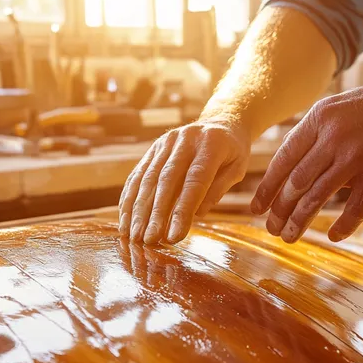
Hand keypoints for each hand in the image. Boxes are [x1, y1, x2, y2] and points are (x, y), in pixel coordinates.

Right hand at [119, 118, 250, 243]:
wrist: (221, 121)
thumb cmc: (232, 152)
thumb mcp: (236, 169)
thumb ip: (217, 189)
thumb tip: (195, 215)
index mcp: (211, 144)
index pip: (195, 181)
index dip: (182, 211)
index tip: (174, 237)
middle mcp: (185, 139)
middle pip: (166, 181)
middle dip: (155, 214)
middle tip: (149, 241)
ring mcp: (166, 142)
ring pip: (147, 178)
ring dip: (138, 210)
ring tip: (134, 236)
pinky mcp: (154, 148)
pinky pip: (138, 174)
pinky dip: (129, 198)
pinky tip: (125, 219)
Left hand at [250, 82, 362, 242]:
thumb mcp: (340, 108)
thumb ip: (316, 134)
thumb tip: (292, 170)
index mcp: (319, 119)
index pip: (283, 159)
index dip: (267, 187)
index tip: (257, 209)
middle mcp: (333, 137)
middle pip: (296, 182)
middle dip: (280, 210)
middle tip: (271, 229)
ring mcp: (356, 155)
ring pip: (318, 197)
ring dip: (299, 221)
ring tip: (289, 237)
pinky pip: (356, 207)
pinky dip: (343, 225)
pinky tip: (332, 236)